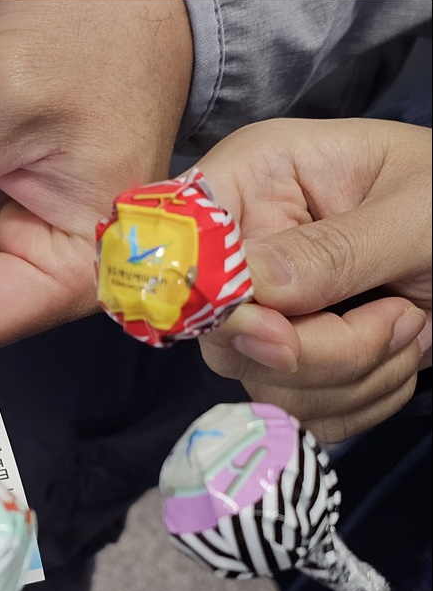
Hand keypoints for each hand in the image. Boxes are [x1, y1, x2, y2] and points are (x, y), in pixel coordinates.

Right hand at [194, 117, 431, 442]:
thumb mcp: (414, 211)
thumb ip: (332, 251)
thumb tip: (251, 292)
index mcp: (254, 180)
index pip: (181, 237)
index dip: (208, 292)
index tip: (273, 329)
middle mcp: (243, 248)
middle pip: (217, 331)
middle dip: (310, 349)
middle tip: (391, 319)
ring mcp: (262, 309)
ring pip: (261, 380)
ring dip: (351, 375)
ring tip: (411, 324)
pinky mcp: (287, 358)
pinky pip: (297, 410)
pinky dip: (360, 399)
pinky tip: (398, 353)